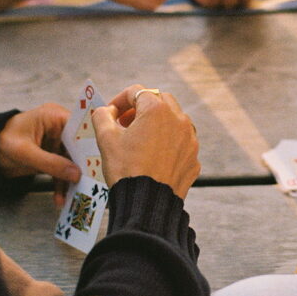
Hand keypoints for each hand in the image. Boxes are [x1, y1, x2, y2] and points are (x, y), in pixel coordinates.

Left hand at [0, 104, 81, 192]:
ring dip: (70, 180)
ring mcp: (56, 142)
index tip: (95, 162)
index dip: (89, 145)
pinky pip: (61, 170)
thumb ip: (50, 163)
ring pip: (71, 161)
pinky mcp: (52, 155)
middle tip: (88, 183)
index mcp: (54, 116)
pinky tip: (60, 197)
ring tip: (71, 196)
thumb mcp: (25, 152)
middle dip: (81, 166)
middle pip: (78, 147)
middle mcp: (59, 127)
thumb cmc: (2, 141)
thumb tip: (76, 174)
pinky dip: (61, 183)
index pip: (80, 128)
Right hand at [91, 85, 199, 199]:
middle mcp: (179, 120)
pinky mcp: (193, 157)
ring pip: (174, 120)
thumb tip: (107, 111)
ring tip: (140, 138)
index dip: (119, 100)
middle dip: (141, 107)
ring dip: (158, 123)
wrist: (147, 203)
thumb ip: (102, 116)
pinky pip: (181, 141)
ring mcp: (190, 139)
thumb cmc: (126, 169)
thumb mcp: (106, 138)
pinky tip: (154, 155)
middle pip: (160, 100)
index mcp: (157, 110)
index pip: (136, 91)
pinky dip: (168, 142)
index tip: (111, 113)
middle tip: (125, 122)